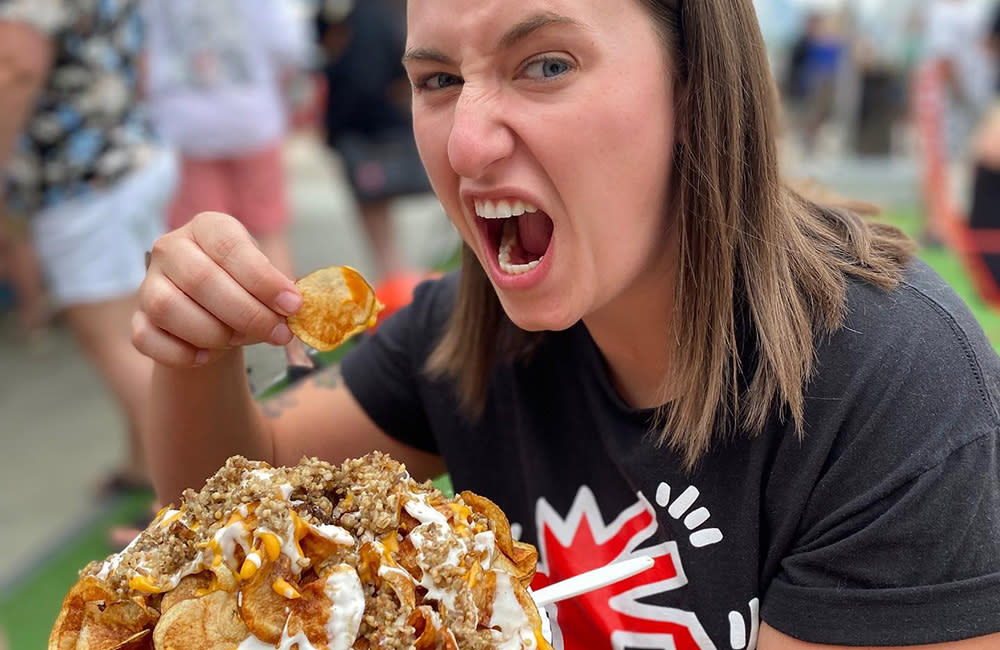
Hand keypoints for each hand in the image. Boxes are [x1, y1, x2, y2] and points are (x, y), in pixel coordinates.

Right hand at [132, 212, 302, 367]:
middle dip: (247, 313)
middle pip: (201, 279)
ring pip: (168, 308)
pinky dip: (181, 354)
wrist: (213, 312)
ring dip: (212, 333)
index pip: (231, 248)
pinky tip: (207, 357)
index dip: (263, 280)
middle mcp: (171, 248)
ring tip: (238, 340)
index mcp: (208, 228)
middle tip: (278, 334)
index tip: (292, 306)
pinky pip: (147, 339)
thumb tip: (291, 308)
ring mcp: (149, 283)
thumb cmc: (244, 287)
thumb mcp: (264, 279)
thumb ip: (276, 289)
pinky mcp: (137, 318)